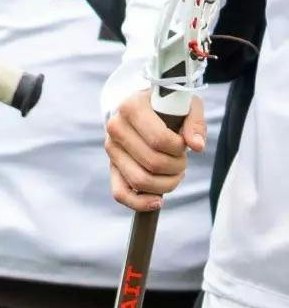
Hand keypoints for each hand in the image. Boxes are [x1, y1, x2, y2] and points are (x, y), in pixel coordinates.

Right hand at [106, 90, 205, 211]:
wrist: (145, 107)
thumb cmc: (168, 106)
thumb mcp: (186, 105)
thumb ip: (195, 123)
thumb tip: (196, 146)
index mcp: (130, 107)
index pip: (159, 140)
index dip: (179, 149)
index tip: (185, 142)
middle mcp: (115, 127)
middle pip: (153, 163)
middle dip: (177, 166)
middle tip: (182, 158)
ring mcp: (111, 148)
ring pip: (140, 180)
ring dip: (167, 183)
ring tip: (175, 172)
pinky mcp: (112, 166)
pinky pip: (120, 193)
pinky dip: (140, 203)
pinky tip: (158, 201)